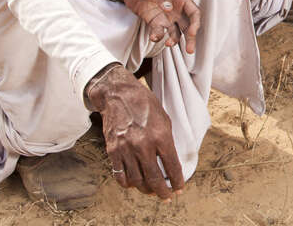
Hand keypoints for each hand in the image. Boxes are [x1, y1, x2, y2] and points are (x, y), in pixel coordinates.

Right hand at [85, 64, 183, 199]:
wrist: (119, 95)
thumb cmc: (145, 105)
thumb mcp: (164, 120)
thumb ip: (168, 142)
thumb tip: (171, 162)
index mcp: (161, 136)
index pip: (172, 166)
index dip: (177, 181)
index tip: (179, 189)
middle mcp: (143, 145)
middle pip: (154, 179)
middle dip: (163, 192)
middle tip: (167, 197)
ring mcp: (126, 149)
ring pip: (137, 181)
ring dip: (146, 190)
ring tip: (152, 191)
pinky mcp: (112, 151)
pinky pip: (120, 175)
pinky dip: (128, 184)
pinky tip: (134, 183)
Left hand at [112, 0, 200, 54]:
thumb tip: (168, 9)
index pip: (194, 13)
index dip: (195, 23)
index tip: (192, 33)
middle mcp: (177, 11)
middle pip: (188, 27)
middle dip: (190, 39)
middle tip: (190, 50)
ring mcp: (166, 18)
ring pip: (175, 33)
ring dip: (174, 40)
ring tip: (168, 44)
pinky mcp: (154, 23)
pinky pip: (159, 32)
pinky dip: (157, 36)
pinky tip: (154, 37)